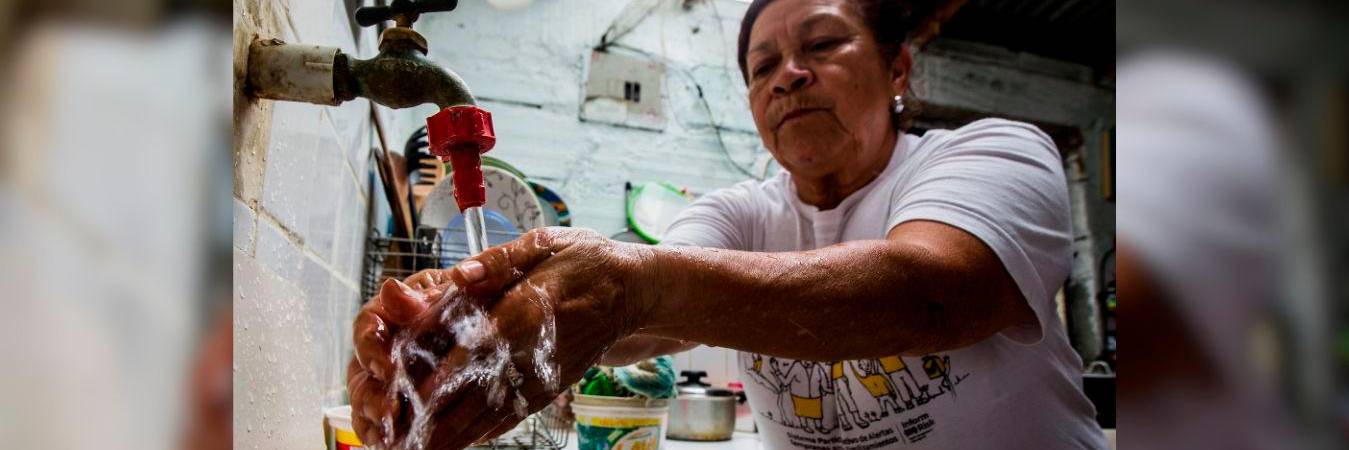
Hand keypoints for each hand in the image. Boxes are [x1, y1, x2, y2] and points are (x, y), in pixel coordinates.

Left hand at [348, 227, 654, 448]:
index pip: (480, 349)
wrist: (633, 292)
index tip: (415, 396)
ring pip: (492, 412)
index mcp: (528, 312)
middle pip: (479, 392)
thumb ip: (500, 260)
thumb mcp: (547, 243)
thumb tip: (462, 273)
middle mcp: (533, 352)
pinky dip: (482, 434)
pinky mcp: (548, 388)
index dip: (447, 375)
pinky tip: (456, 444)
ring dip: (454, 435)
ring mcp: (542, 376)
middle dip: (438, 418)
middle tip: (401, 437)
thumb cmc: (587, 262)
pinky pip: (511, 416)